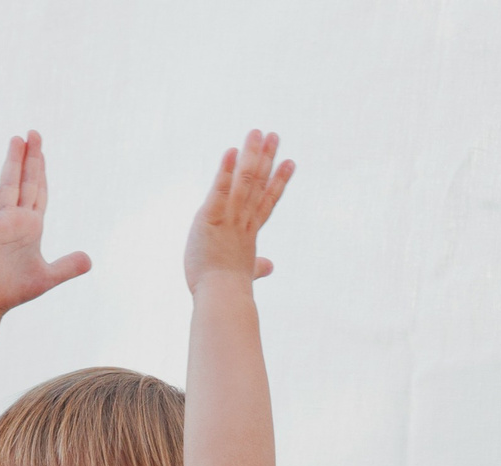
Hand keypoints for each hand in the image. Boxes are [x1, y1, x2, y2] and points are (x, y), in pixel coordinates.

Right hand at [0, 130, 91, 318]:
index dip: (41, 171)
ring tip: (16, 139)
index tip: (41, 149)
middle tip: (33, 132)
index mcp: (31, 226)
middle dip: (30, 158)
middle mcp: (15, 220)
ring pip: (7, 188)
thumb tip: (90, 261)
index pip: (39, 191)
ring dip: (12, 164)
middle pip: (25, 182)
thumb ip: (67, 267)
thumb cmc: (13, 289)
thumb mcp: (48, 277)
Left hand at [183, 129, 293, 293]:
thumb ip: (257, 266)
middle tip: (274, 135)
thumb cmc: (228, 291)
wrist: (222, 299)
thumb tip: (269, 266)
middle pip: (258, 184)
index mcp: (249, 233)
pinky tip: (231, 152)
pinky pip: (219, 191)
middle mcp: (243, 221)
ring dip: (251, 155)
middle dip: (266, 158)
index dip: (278, 180)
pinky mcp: (210, 219)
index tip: (290, 162)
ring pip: (244, 182)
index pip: (267, 201)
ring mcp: (229, 219)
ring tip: (257, 132)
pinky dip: (225, 172)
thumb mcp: (245, 274)